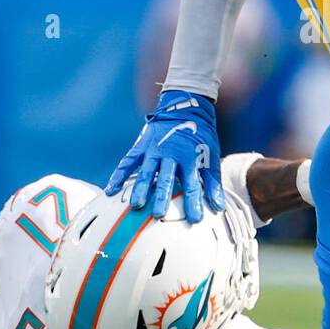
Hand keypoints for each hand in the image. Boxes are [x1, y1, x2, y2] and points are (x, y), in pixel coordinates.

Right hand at [105, 89, 223, 222]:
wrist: (185, 109)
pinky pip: (128, 162)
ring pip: (146, 171)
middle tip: (158, 214)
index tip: (194, 219)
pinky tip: (111, 190)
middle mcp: (170, 155)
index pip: (192, 184)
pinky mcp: (141, 146)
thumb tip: (218, 207)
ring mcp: (153, 150)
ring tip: (135, 205)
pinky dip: (119, 175)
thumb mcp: (211, 157)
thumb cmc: (200, 137)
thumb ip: (212, 183)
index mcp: (189, 159)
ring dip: (140, 188)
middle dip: (162, 196)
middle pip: (166, 179)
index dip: (193, 202)